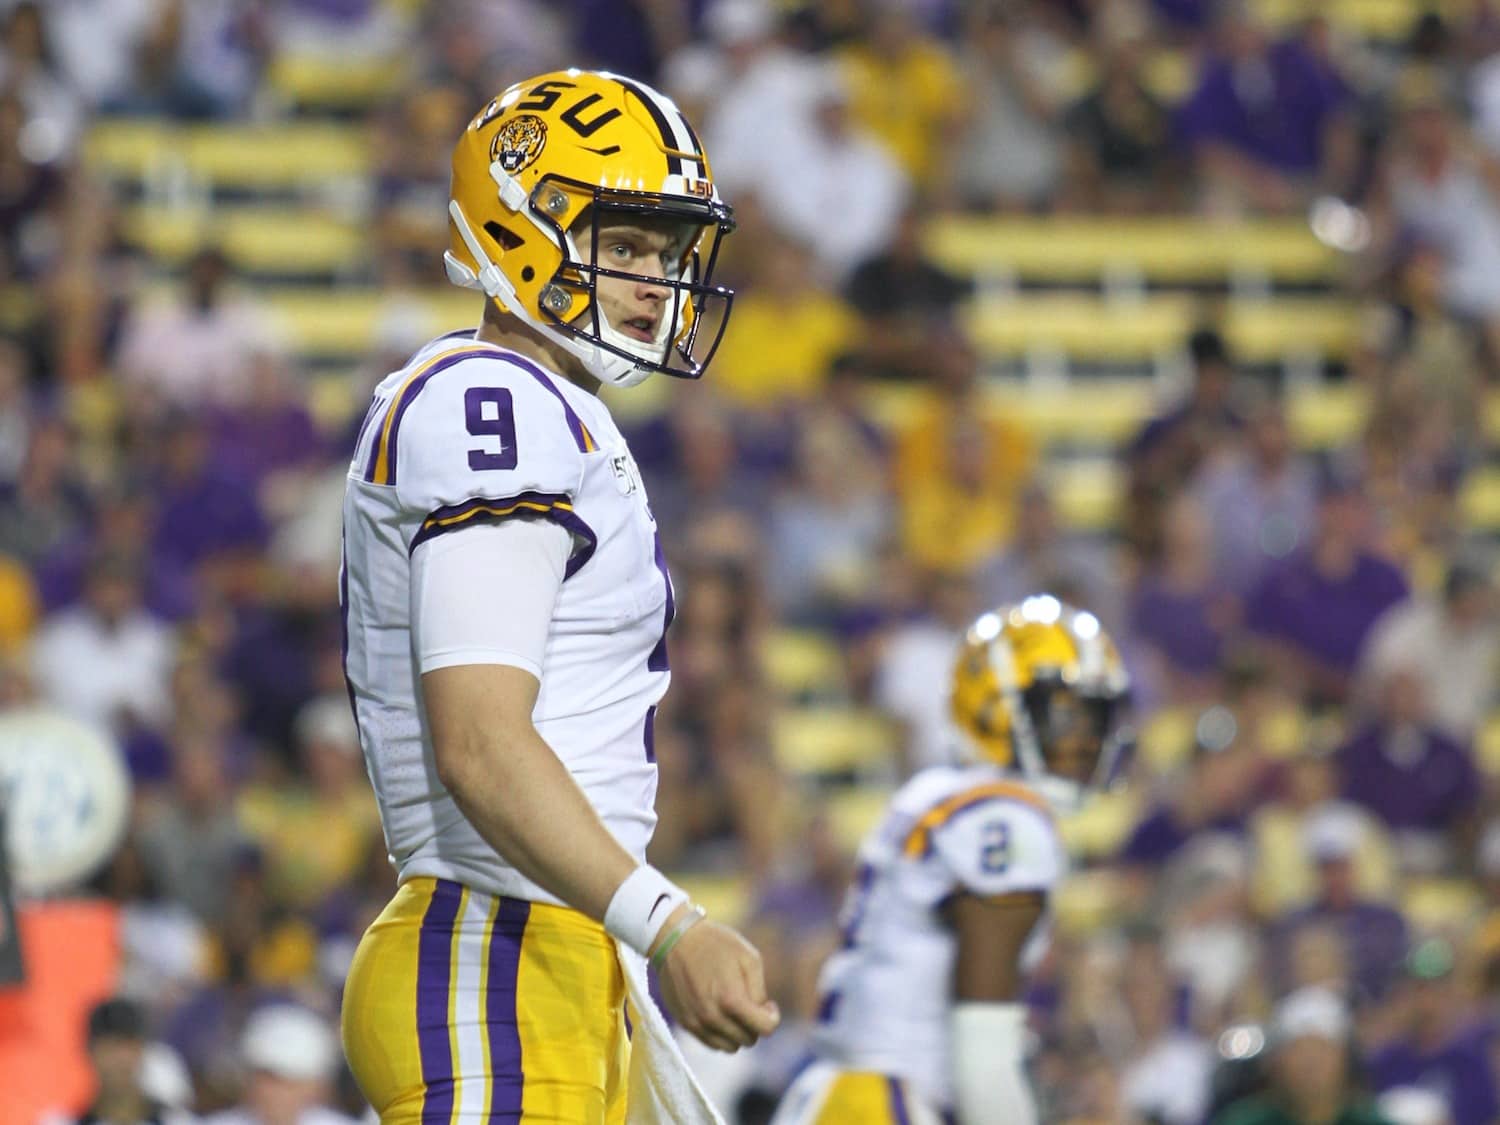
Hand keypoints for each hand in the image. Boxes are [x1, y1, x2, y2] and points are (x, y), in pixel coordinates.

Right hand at [652, 908, 780, 1051]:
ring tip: (733, 1009)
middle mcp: (713, 1017)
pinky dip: (721, 1033)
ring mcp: (697, 1023)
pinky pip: (712, 1043)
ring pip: (730, 1047)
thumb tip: (761, 1014)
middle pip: (749, 1040)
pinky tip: (719, 1011)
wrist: (674, 939)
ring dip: (738, 1032)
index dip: (772, 1017)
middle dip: (755, 1024)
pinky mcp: (685, 1023)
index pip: (765, 1029)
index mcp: (732, 999)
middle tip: (749, 1002)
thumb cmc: (716, 944)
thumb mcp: (749, 957)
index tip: (768, 1004)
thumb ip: (760, 990)